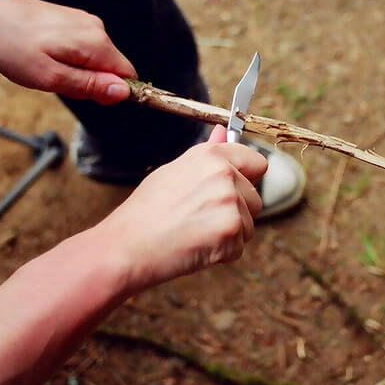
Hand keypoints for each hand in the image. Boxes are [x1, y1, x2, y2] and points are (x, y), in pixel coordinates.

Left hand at [0, 0, 136, 103]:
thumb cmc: (13, 46)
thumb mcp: (51, 77)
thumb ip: (90, 86)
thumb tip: (123, 92)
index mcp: (96, 43)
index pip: (127, 75)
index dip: (110, 92)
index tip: (83, 95)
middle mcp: (96, 28)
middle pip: (110, 68)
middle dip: (89, 82)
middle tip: (56, 80)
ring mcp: (84, 21)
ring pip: (95, 60)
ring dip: (76, 71)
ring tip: (45, 66)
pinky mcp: (72, 19)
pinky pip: (82, 48)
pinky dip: (67, 58)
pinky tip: (43, 55)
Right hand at [92, 126, 267, 291]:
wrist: (126, 246)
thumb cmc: (146, 211)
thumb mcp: (173, 171)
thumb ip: (207, 153)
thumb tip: (223, 131)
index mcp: (212, 155)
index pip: (257, 162)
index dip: (246, 180)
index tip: (230, 192)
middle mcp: (225, 174)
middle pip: (255, 199)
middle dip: (235, 213)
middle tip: (199, 219)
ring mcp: (230, 202)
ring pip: (249, 225)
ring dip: (228, 235)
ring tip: (193, 233)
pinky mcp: (231, 231)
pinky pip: (238, 248)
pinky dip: (221, 254)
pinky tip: (194, 248)